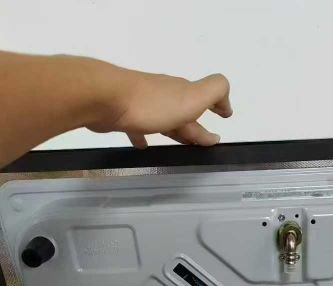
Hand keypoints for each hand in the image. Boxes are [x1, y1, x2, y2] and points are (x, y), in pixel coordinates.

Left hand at [88, 67, 231, 148]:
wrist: (106, 98)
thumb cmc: (152, 103)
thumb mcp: (192, 97)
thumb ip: (214, 91)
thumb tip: (227, 97)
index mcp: (182, 92)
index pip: (206, 99)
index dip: (219, 106)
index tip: (226, 117)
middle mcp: (165, 95)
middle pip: (185, 112)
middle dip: (196, 126)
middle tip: (205, 143)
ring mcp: (143, 103)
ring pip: (164, 119)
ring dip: (174, 131)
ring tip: (179, 148)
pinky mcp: (124, 113)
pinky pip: (138, 127)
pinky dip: (144, 136)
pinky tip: (144, 146)